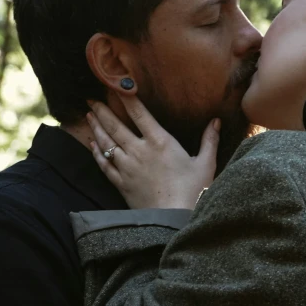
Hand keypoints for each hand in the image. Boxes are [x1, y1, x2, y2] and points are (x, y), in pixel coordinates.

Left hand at [86, 96, 218, 209]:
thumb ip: (209, 140)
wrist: (173, 218)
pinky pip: (105, 165)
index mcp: (161, 142)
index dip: (126, 98)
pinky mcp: (122, 183)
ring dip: (97, 128)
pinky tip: (93, 145)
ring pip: (107, 143)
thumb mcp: (206, 163)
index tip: (116, 86)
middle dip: (103, 111)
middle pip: (116, 126)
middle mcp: (140, 151)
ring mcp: (128, 167)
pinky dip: (97, 153)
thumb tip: (216, 121)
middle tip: (92, 99)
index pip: (140, 114)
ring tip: (89, 116)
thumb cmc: (193, 191)